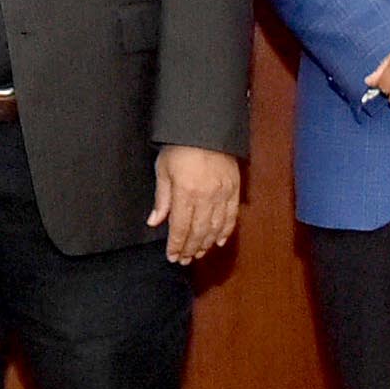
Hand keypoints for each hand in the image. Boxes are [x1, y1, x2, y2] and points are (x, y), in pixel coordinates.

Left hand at [147, 144, 240, 264]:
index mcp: (186, 192)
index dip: (176, 244)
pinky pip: (231, 216)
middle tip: (184, 260)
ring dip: (206, 244)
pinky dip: (226, 231)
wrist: (206, 128)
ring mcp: (223, 194)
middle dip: (190, 248)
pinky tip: (219, 241)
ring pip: (216, 227)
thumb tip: (154, 222)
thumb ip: (161, 199)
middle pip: (198, 231)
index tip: (172, 256)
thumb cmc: (179, 148)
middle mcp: (206, 197)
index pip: (180, 227)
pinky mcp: (234, 189)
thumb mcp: (163, 170)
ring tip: (198, 254)